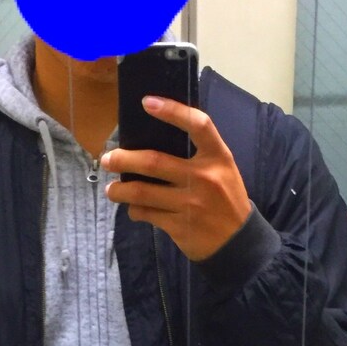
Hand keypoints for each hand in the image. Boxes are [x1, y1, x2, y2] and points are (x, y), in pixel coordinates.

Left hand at [100, 96, 252, 261]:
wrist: (239, 242)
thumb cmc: (226, 199)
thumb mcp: (223, 170)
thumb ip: (198, 154)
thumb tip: (153, 141)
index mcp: (218, 157)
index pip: (198, 125)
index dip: (172, 111)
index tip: (147, 102)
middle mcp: (204, 178)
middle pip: (153, 162)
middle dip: (123, 159)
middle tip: (107, 159)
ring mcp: (190, 204)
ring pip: (142, 193)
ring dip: (120, 190)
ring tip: (112, 189)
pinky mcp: (180, 226)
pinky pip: (147, 214)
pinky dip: (135, 210)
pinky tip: (133, 208)